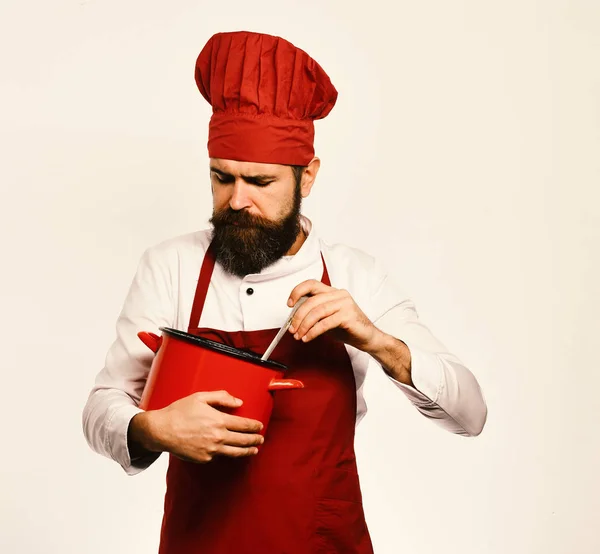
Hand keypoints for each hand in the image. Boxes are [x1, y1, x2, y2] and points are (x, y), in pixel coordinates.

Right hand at [129, 390, 264, 463]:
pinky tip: (232, 451)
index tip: (260, 426)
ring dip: (248, 450)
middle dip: (255, 439)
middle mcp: (217, 437)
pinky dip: (228, 454)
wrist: (161, 430)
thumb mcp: (200, 397)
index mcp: (219, 421)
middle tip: (260, 438)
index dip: (254, 426)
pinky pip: (220, 456)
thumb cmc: (179, 412)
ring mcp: (211, 450)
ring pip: (235, 452)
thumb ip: (222, 397)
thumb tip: (239, 402)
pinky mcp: (204, 458)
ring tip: (254, 449)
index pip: (244, 425)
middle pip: (243, 440)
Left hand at [287, 280, 382, 350]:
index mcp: (332, 292)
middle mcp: (339, 295)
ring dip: (304, 325)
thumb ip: (313, 314)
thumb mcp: (326, 318)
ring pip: (317, 312)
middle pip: (311, 301)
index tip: (289, 304)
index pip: (311, 284)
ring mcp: (345, 304)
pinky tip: (308, 338)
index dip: (297, 291)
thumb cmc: (347, 328)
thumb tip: (294, 319)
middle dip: (298, 316)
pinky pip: (325, 323)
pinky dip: (314, 331)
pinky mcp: (348, 316)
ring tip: (299, 336)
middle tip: (292, 329)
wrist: (367, 338)